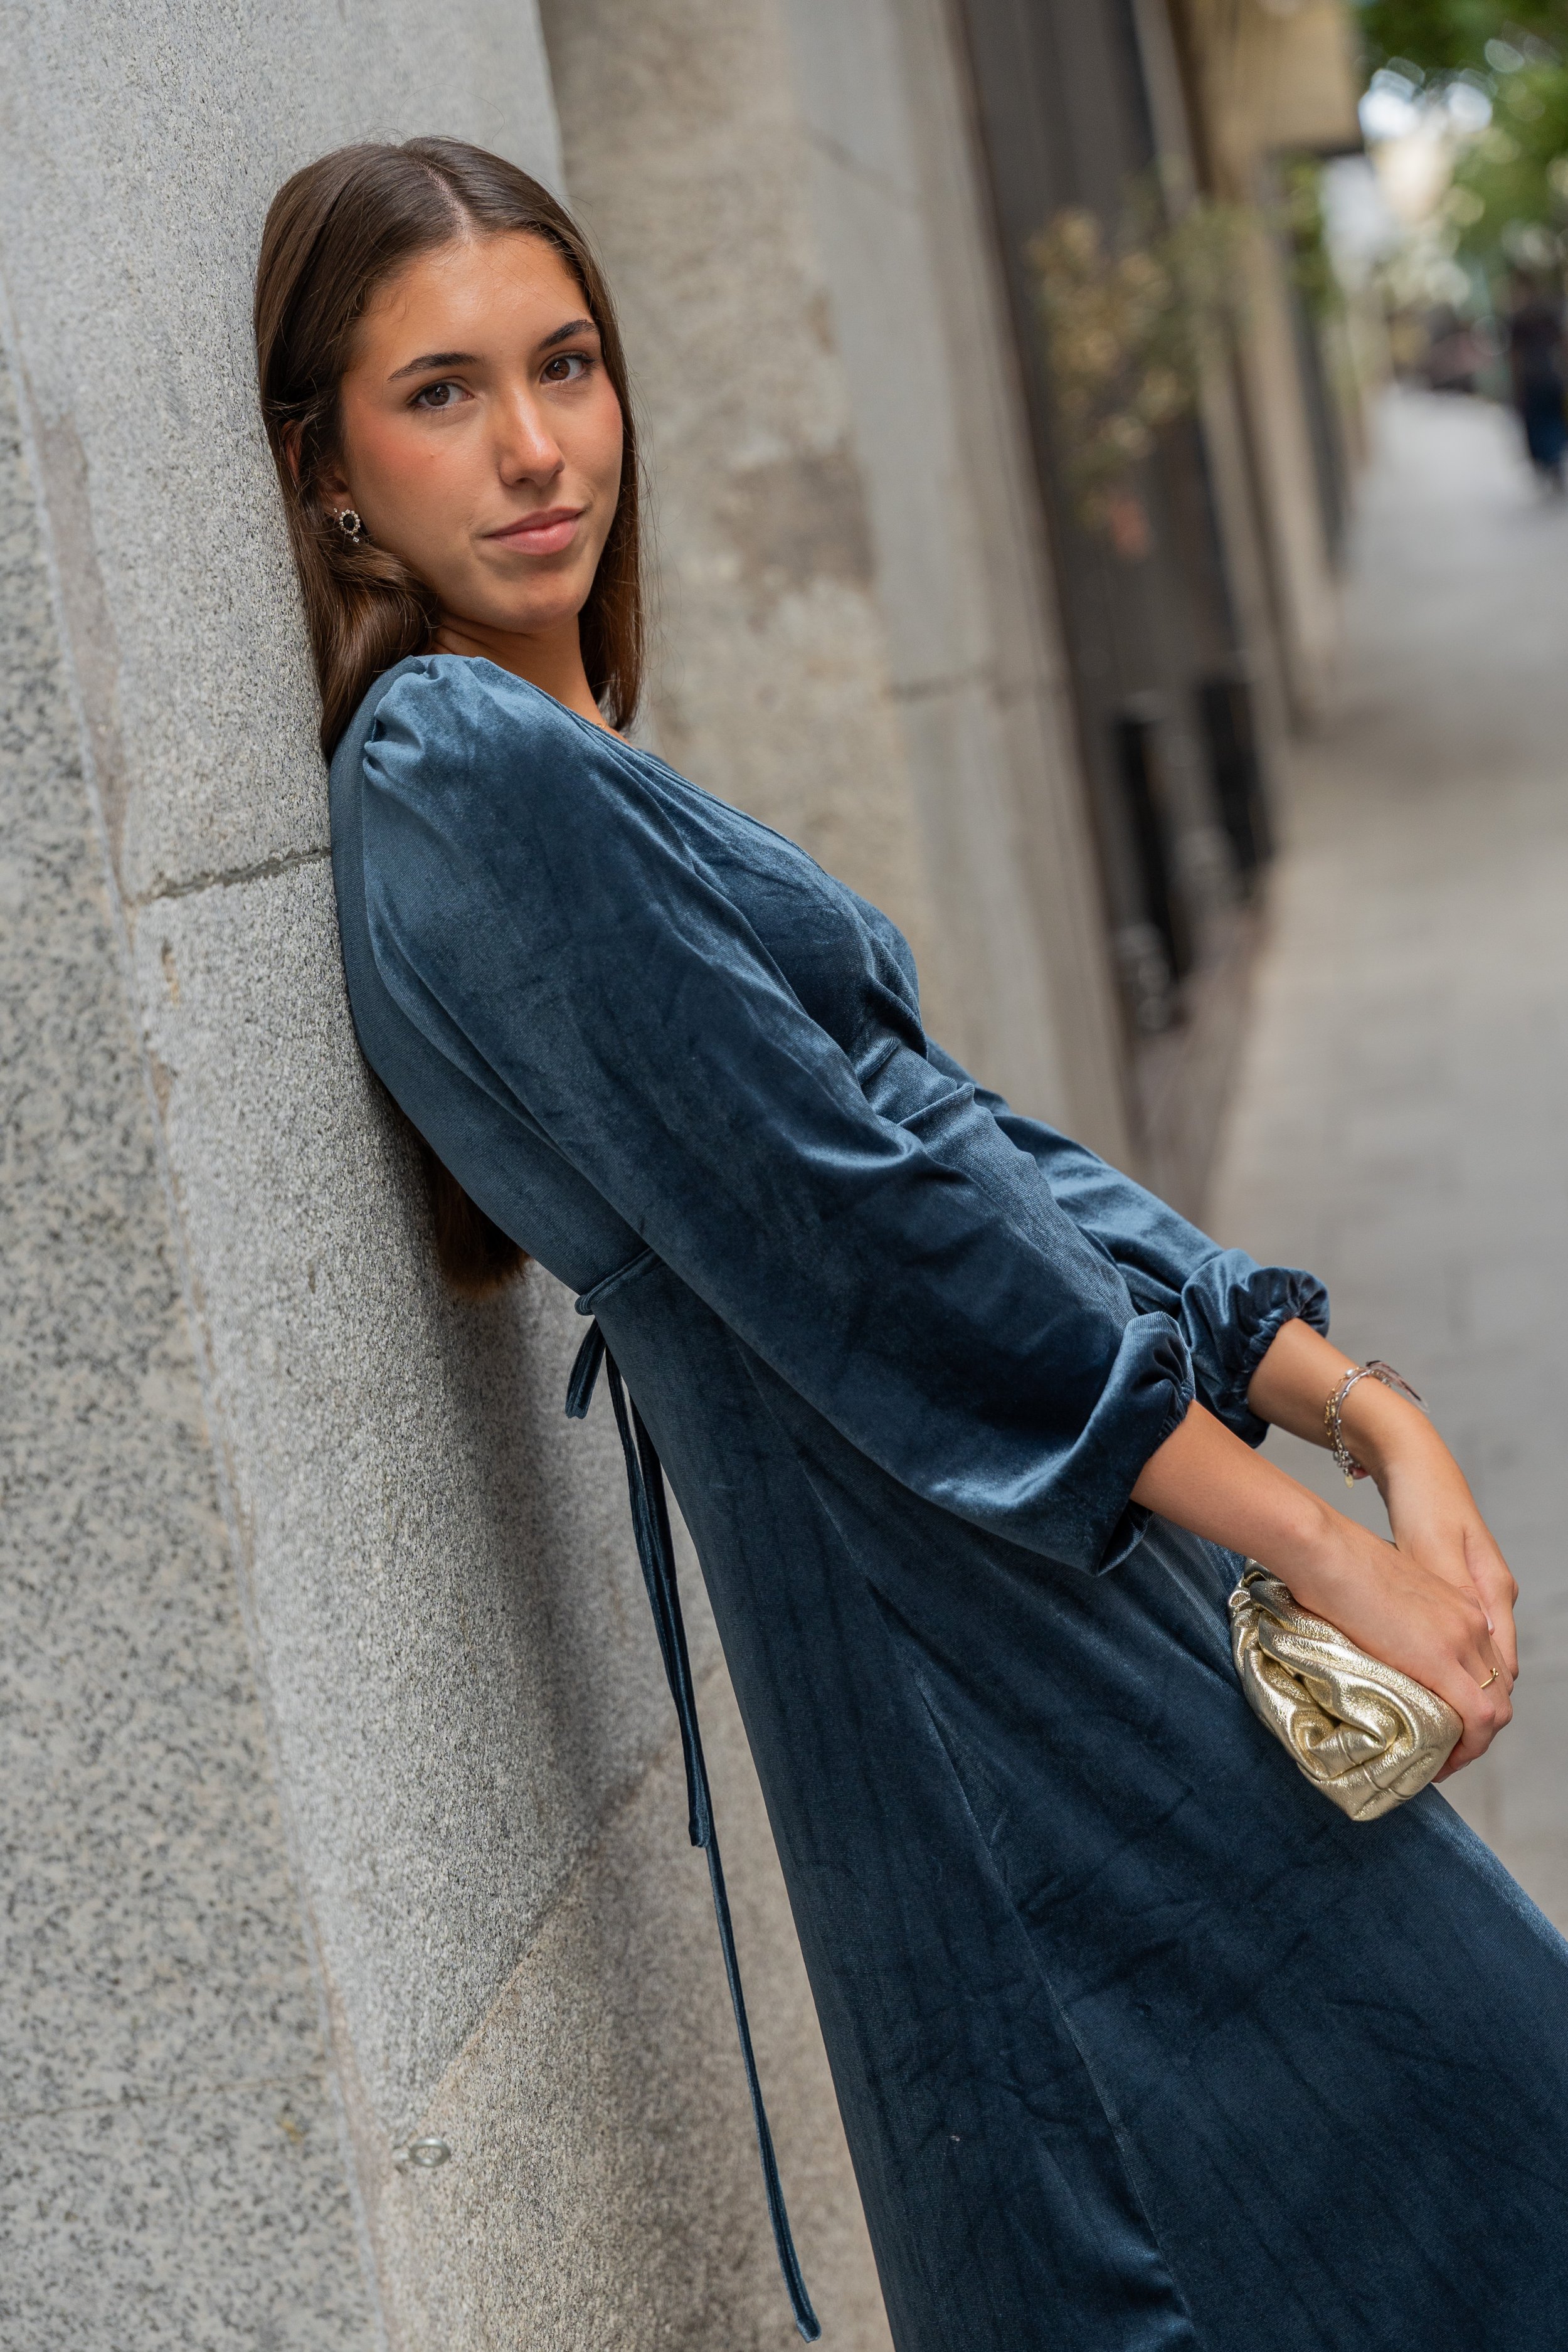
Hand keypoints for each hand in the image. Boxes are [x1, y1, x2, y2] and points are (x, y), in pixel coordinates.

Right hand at [1132, 1398, 1513, 1776]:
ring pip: (1495, 1710)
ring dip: (1473, 1744)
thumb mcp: (1384, 1596)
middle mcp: (1472, 1622)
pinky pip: (1475, 1717)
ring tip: (1440, 1764)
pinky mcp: (1440, 1659)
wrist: (1324, 1549)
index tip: (1446, 1726)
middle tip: (1444, 1752)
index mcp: (1459, 1606)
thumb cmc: (1335, 1566)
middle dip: (1477, 1731)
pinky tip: (1440, 1762)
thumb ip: (1397, 1624)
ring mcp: (1460, 1640)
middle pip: (1498, 1692)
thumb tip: (1378, 1650)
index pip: (1488, 1668)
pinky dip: (1466, 1747)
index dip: (1474, 1704)